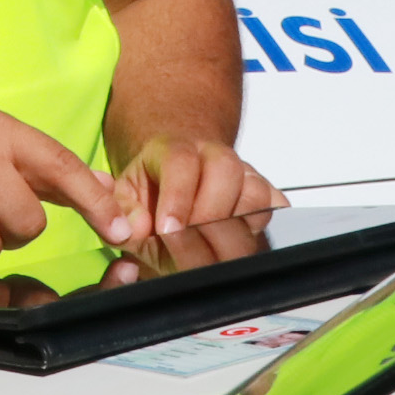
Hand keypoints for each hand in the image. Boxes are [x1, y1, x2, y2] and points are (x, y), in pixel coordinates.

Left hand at [116, 136, 281, 237]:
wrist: (172, 183)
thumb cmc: (148, 196)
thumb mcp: (123, 200)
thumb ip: (120, 212)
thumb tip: (134, 226)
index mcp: (172, 149)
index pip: (181, 161)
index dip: (177, 196)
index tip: (167, 229)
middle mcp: (212, 155)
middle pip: (225, 169)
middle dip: (207, 214)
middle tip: (188, 241)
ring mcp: (242, 173)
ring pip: (255, 190)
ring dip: (234, 223)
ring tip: (209, 245)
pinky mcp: (263, 193)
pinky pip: (275, 206)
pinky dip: (261, 225)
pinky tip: (235, 239)